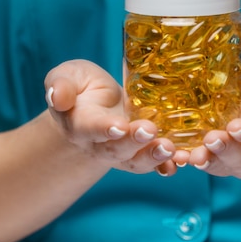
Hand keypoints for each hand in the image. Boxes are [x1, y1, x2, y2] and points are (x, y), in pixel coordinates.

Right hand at [44, 60, 186, 174]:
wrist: (95, 106)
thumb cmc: (80, 87)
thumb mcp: (67, 76)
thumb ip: (60, 84)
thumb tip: (57, 96)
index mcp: (80, 124)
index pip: (91, 129)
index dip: (104, 129)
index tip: (118, 126)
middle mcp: (101, 144)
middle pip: (117, 149)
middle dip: (134, 142)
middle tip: (150, 131)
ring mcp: (123, 152)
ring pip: (137, 160)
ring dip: (154, 156)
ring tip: (170, 147)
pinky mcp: (142, 152)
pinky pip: (155, 164)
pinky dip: (168, 165)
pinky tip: (183, 160)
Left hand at [188, 68, 240, 178]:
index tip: (237, 126)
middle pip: (240, 161)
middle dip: (225, 151)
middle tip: (212, 138)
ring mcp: (229, 159)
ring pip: (217, 165)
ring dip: (203, 159)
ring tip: (190, 153)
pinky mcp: (209, 153)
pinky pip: (197, 160)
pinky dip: (183, 159)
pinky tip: (172, 155)